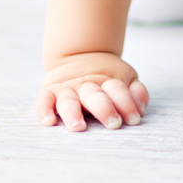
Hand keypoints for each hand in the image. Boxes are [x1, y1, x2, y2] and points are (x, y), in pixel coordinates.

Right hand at [35, 52, 149, 131]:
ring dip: (73, 114)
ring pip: (69, 101)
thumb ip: (136, 92)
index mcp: (107, 81)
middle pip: (95, 96)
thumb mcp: (125, 78)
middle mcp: (86, 84)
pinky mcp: (49, 92)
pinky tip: (49, 122)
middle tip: (113, 124)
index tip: (134, 120)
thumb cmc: (107, 79)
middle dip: (104, 109)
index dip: (127, 104)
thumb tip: (140, 108)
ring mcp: (67, 88)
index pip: (117, 90)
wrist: (80, 55)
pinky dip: (44, 110)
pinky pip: (43, 101)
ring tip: (79, 127)